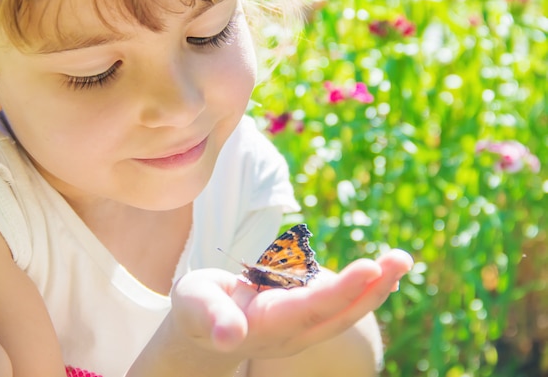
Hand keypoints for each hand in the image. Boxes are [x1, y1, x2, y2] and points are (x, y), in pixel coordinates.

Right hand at [170, 249, 412, 357]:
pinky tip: (381, 273)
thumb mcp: (194, 306)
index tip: (371, 268)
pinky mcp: (304, 318)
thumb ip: (212, 317)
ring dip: (375, 288)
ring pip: (345, 313)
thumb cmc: (197, 310)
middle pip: (339, 314)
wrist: (203, 331)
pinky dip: (363, 289)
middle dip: (372, 288)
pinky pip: (339, 307)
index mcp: (267, 324)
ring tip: (401, 261)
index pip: (311, 307)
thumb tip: (230, 335)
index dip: (342, 289)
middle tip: (401, 260)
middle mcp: (292, 332)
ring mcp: (301, 329)